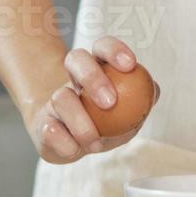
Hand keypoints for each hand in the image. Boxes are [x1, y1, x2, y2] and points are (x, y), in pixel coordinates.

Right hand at [26, 36, 160, 163]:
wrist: (71, 143)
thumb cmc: (105, 123)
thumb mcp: (129, 113)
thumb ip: (143, 99)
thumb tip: (154, 90)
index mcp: (97, 68)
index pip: (103, 47)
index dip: (114, 50)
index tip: (130, 65)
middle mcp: (73, 77)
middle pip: (76, 58)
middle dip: (92, 77)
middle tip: (110, 103)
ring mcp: (54, 98)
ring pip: (60, 97)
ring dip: (80, 122)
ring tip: (94, 142)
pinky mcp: (42, 123)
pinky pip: (49, 129)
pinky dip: (65, 142)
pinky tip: (74, 149)